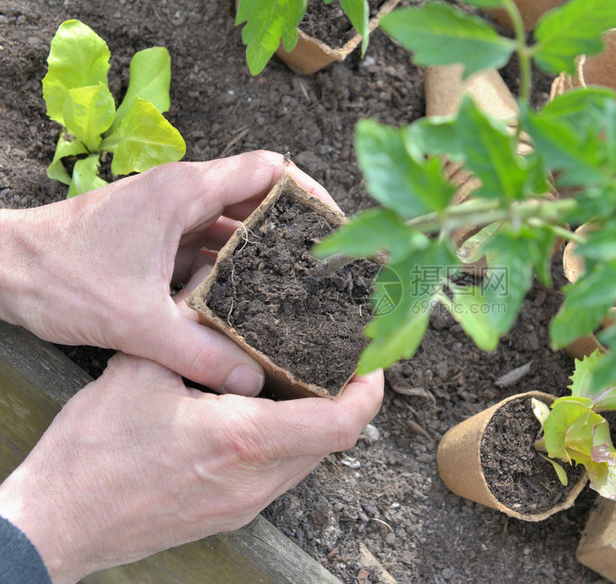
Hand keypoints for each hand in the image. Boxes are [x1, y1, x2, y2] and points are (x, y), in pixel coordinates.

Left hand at [0, 151, 334, 394]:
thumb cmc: (57, 276)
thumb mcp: (136, 321)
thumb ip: (199, 351)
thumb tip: (252, 382)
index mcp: (185, 192)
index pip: (269, 170)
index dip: (309, 193)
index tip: (334, 227)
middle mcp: (182, 194)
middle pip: (257, 199)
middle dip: (293, 232)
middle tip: (324, 269)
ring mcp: (167, 214)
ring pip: (231, 226)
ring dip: (261, 254)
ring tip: (295, 289)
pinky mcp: (154, 236)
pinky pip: (206, 246)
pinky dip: (229, 268)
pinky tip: (245, 303)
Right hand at [0, 353, 383, 583]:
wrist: (59, 522)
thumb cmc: (94, 453)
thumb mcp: (141, 369)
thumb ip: (191, 325)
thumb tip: (217, 278)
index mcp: (244, 440)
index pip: (341, 423)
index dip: (368, 391)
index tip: (371, 361)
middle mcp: (257, 480)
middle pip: (332, 439)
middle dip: (344, 398)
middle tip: (338, 357)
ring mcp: (247, 504)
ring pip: (308, 458)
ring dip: (315, 418)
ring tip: (301, 376)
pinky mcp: (233, 513)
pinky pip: (281, 473)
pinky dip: (287, 438)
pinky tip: (261, 409)